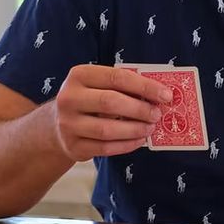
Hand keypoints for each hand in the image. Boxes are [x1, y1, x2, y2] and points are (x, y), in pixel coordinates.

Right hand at [49, 64, 170, 161]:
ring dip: (134, 129)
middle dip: (139, 109)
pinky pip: (105, 148)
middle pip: (110, 102)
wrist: (57, 124)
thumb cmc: (89, 100)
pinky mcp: (73, 146)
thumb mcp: (99, 85)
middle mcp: (69, 98)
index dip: (144, 86)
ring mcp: (68, 124)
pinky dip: (126, 145)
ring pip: (107, 129)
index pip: (116, 77)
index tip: (165, 95)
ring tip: (150, 128)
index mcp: (79, 75)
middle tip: (157, 114)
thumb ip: (123, 86)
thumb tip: (159, 95)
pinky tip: (139, 140)